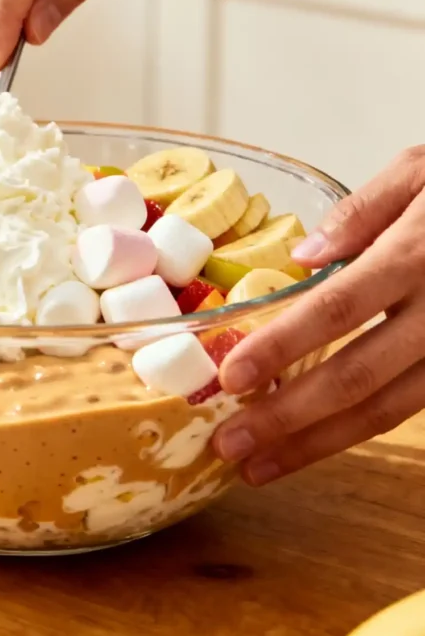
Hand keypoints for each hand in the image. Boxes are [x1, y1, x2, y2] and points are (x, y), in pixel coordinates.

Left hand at [213, 147, 424, 484]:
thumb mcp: (422, 170)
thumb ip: (363, 210)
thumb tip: (304, 255)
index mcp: (418, 254)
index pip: (339, 308)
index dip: (284, 347)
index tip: (231, 375)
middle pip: (357, 376)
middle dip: (288, 417)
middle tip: (229, 443)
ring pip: (386, 409)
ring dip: (318, 443)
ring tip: (260, 465)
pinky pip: (410, 407)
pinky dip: (356, 431)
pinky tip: (313, 442)